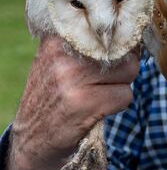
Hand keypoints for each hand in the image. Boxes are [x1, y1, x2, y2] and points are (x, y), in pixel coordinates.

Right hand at [4, 36, 138, 169]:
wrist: (32, 141)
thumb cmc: (54, 99)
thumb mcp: (59, 64)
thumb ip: (87, 47)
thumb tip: (132, 35)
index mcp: (56, 40)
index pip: (107, 28)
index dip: (121, 43)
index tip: (118, 53)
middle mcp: (62, 55)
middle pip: (124, 50)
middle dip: (124, 69)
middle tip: (102, 84)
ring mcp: (72, 79)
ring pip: (130, 71)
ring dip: (121, 87)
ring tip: (97, 96)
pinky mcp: (84, 103)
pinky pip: (126, 95)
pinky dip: (118, 105)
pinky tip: (96, 110)